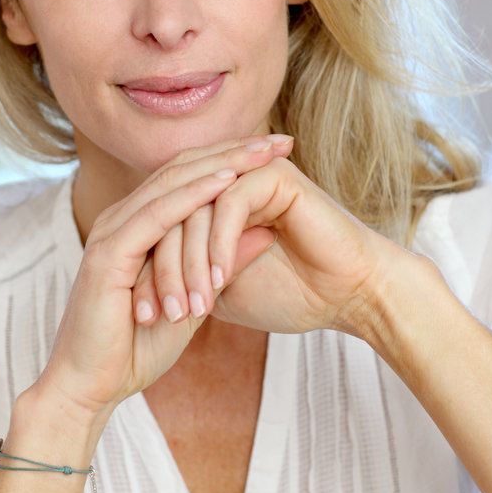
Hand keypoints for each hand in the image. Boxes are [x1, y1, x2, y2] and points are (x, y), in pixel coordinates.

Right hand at [33, 137, 292, 420]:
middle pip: (184, 170)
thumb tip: (269, 231)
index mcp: (139, 226)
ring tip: (263, 152)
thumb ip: (226, 260)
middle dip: (235, 152)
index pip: (191, 179)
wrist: (90, 387)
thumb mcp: (198, 295)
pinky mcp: (108, 253)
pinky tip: (227, 181)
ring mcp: (111, 231)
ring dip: (221, 164)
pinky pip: (156, 214)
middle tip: (281, 139)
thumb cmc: (137, 348)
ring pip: (172, 184)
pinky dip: (193, 195)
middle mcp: (122, 218)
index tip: (279, 152)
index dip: (235, 161)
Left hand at [132, 149, 405, 338]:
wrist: (351, 297)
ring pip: (195, 212)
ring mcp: (250, 174)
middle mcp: (227, 182)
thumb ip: (187, 275)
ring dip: (187, 265)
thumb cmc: (292, 295)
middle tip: (154, 315)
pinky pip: (229, 206)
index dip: (148, 272)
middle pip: (171, 217)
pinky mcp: (274, 176)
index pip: (163, 229)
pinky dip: (219, 247)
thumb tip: (140, 280)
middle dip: (160, 271)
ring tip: (187, 309)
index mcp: (212, 203)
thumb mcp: (222, 291)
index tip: (140, 318)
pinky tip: (218, 283)